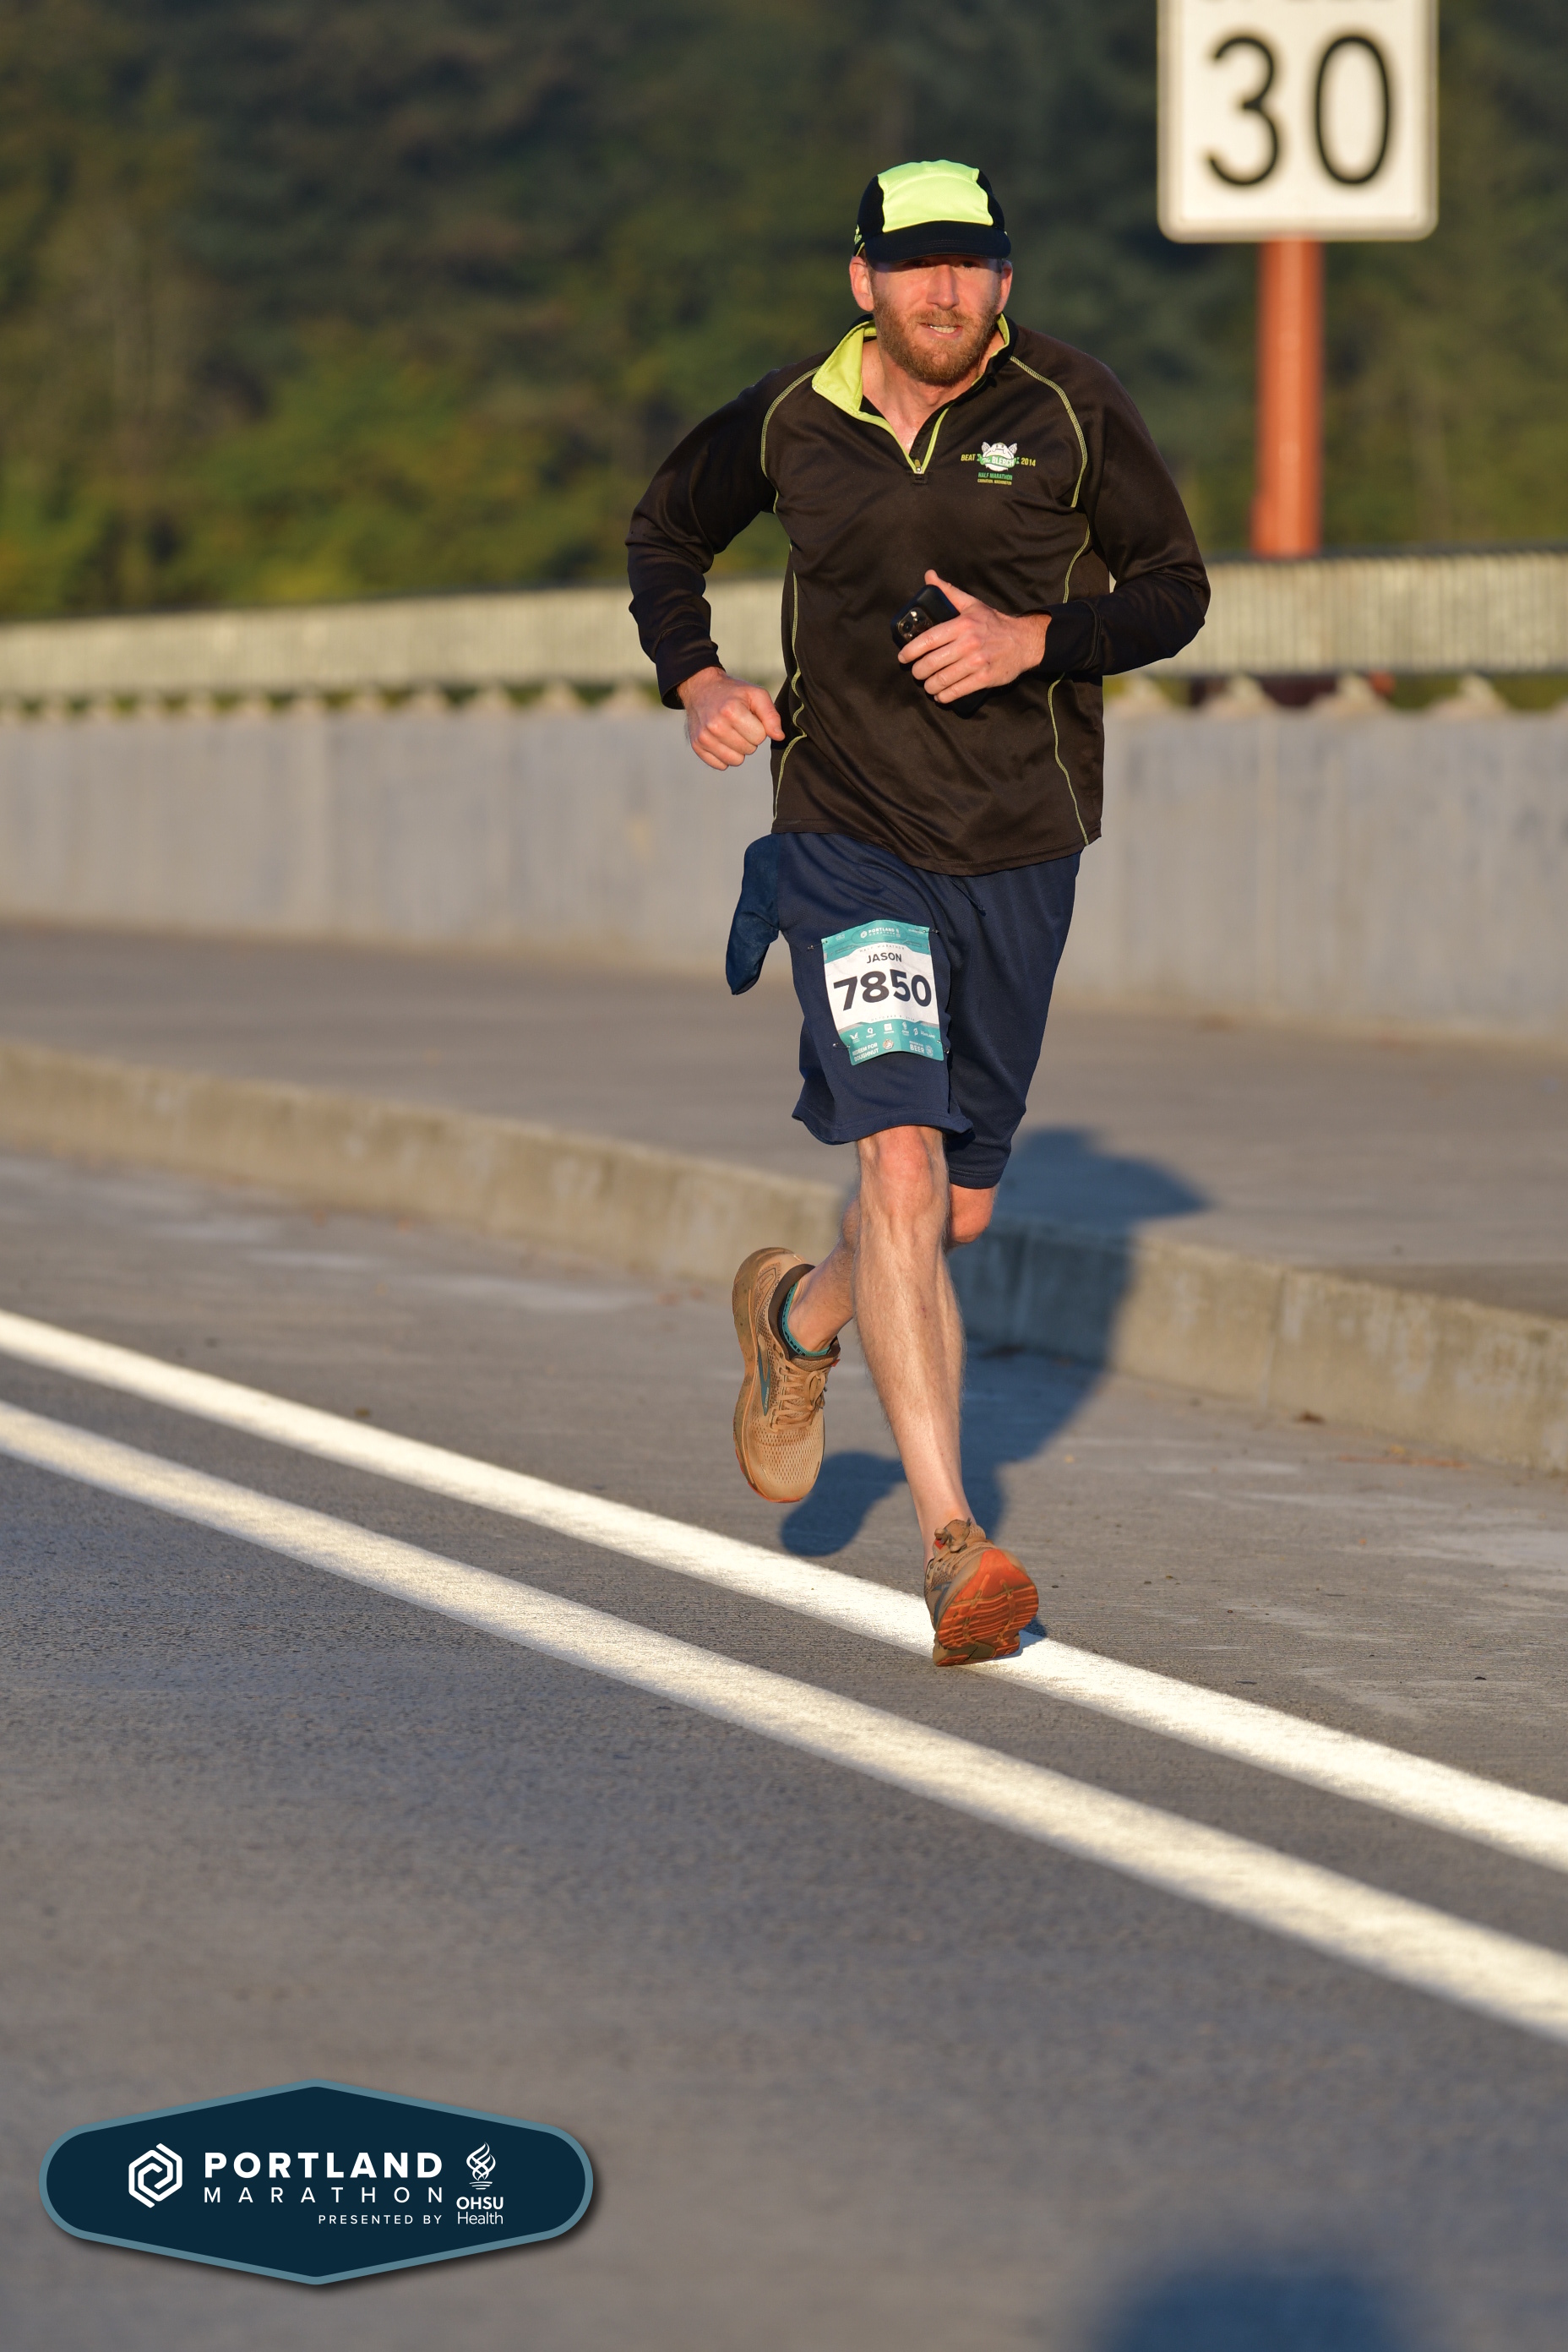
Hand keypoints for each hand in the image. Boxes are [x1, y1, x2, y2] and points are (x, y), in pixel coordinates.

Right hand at [676, 666, 784, 769]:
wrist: (701, 689)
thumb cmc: (734, 693)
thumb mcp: (756, 695)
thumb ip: (771, 715)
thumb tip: (779, 737)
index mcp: (731, 711)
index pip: (759, 737)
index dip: (759, 728)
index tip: (750, 718)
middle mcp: (715, 726)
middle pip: (748, 750)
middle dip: (749, 739)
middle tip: (739, 724)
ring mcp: (704, 737)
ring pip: (735, 761)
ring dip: (738, 749)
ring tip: (731, 732)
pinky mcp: (697, 746)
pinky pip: (721, 765)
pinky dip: (724, 755)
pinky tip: (721, 740)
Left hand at [898, 571, 1049, 702]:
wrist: (1024, 641)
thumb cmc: (994, 623)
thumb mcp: (972, 604)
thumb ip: (949, 592)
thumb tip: (929, 576)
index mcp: (962, 624)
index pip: (928, 639)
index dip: (911, 651)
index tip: (903, 657)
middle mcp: (968, 643)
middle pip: (931, 663)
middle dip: (918, 672)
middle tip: (916, 673)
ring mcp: (977, 662)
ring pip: (942, 680)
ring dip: (929, 686)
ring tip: (928, 685)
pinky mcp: (984, 678)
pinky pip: (957, 691)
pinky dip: (944, 696)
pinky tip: (940, 695)